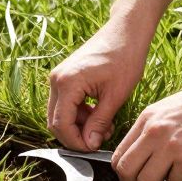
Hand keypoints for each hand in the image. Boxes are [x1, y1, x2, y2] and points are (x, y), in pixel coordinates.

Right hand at [47, 26, 148, 151]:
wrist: (125, 32)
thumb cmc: (124, 58)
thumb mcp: (115, 96)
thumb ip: (99, 122)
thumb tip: (90, 144)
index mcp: (67, 83)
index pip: (61, 125)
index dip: (76, 142)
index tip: (94, 148)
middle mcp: (56, 80)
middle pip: (55, 121)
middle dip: (76, 135)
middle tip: (99, 139)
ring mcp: (58, 77)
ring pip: (60, 113)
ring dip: (79, 125)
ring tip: (104, 125)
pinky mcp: (65, 76)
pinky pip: (65, 103)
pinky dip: (79, 113)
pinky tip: (99, 113)